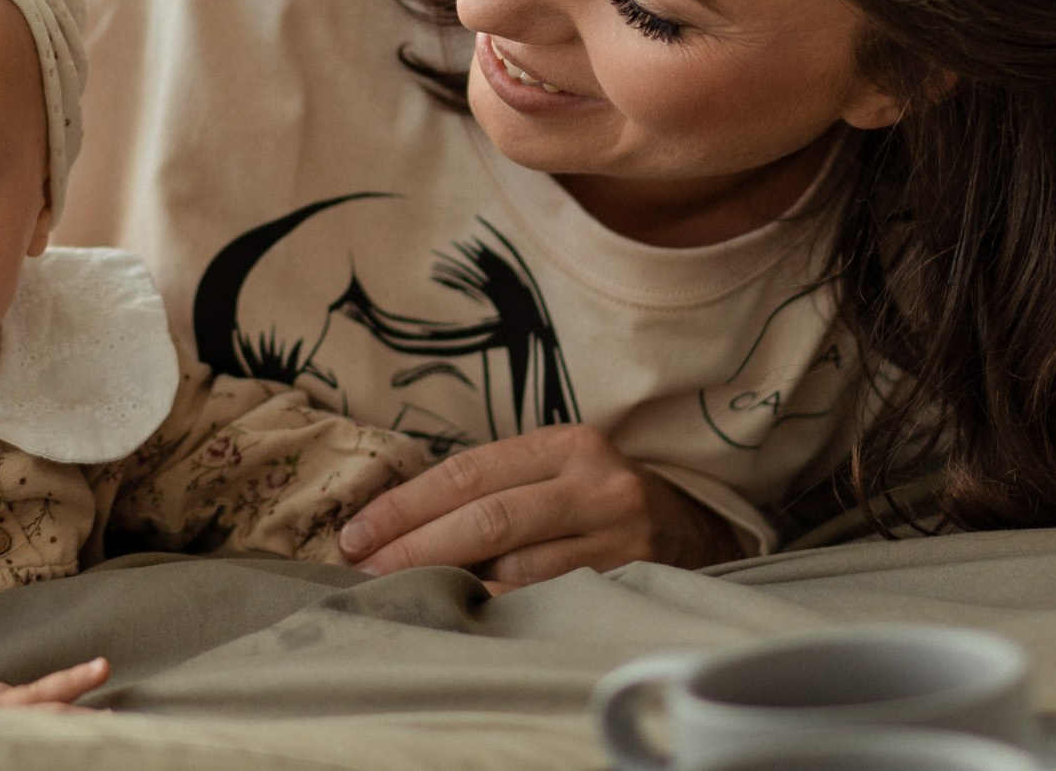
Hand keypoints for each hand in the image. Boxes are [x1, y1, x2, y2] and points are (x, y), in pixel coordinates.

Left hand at [336, 424, 739, 590]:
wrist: (697, 530)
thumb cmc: (598, 498)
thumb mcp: (556, 468)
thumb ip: (494, 483)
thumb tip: (396, 519)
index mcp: (566, 444)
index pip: (468, 472)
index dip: (407, 504)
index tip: (358, 531)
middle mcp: (594, 484)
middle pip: (488, 518)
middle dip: (416, 546)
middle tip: (364, 569)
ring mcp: (615, 537)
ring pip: (515, 567)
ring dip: (449, 583)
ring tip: (398, 592)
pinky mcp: (626, 582)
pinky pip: (545, 602)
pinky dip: (496, 608)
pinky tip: (459, 612)